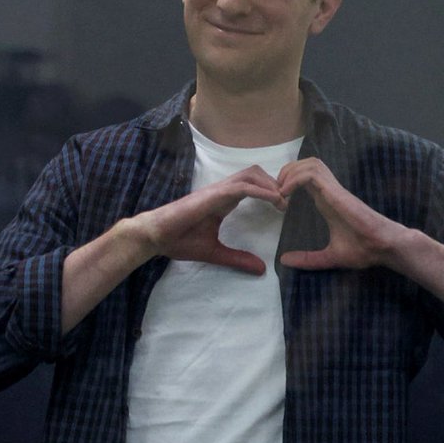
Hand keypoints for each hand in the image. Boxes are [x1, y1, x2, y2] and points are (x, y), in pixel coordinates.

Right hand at [133, 165, 286, 274]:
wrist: (155, 237)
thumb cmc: (179, 241)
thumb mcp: (215, 253)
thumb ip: (238, 259)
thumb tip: (261, 269)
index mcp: (223, 200)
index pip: (252, 185)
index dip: (270, 191)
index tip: (284, 206)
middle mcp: (222, 191)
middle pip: (255, 173)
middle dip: (275, 183)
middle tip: (288, 202)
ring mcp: (217, 191)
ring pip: (251, 174)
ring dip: (271, 184)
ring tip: (284, 201)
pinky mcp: (213, 195)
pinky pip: (242, 187)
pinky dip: (261, 191)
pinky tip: (274, 200)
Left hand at [276, 158, 399, 270]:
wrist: (383, 247)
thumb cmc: (363, 249)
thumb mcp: (328, 257)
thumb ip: (307, 259)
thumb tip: (285, 260)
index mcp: (326, 201)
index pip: (305, 178)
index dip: (288, 183)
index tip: (278, 201)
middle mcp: (329, 191)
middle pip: (306, 164)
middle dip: (286, 171)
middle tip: (275, 190)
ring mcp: (334, 190)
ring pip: (310, 164)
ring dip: (290, 171)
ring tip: (280, 189)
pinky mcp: (337, 192)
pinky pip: (313, 175)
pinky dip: (296, 178)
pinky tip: (286, 192)